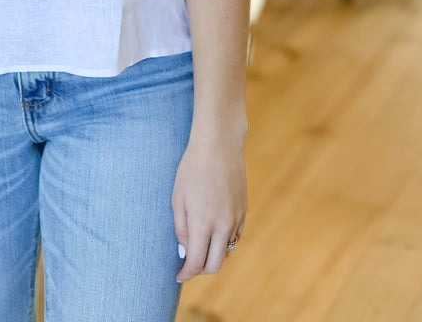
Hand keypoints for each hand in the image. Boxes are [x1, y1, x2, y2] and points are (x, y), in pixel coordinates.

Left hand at [172, 131, 246, 282]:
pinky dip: (224, 243)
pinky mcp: (244, 211)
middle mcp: (222, 226)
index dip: (186, 273)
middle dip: (200, 270)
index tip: (178, 275)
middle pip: (214, 265)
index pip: (196, 263)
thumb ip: (180, 228)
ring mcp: (236, 219)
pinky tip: (213, 233)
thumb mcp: (177, 197)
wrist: (219, 145)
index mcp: (202, 223)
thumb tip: (184, 253)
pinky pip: (235, 237)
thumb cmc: (192, 168)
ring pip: (226, 252)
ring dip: (213, 256)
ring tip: (199, 248)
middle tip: (188, 264)